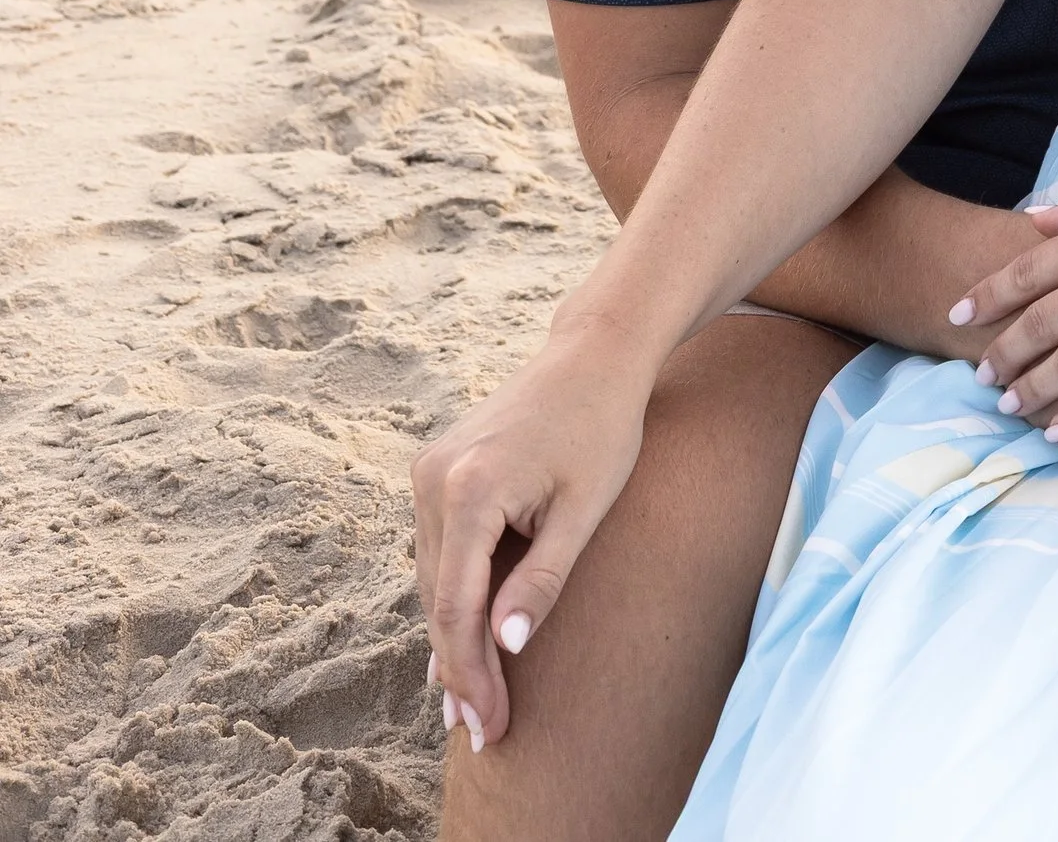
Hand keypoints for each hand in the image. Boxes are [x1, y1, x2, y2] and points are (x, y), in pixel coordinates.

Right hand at [412, 325, 652, 749]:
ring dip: (452, 637)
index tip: (487, 723)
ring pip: (432, 577)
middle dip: (460, 668)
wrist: (594, 354)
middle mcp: (433, 478)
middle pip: (439, 598)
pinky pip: (438, 549)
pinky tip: (464, 640)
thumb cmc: (603, 428)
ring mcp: (428, 470)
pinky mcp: (435, 467)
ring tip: (473, 701)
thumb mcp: (583, 512)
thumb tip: (504, 647)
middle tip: (481, 729)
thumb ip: (541, 581)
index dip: (470, 673)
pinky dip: (452, 595)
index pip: (456, 607)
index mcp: (469, 488)